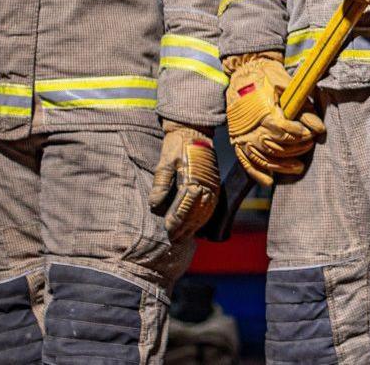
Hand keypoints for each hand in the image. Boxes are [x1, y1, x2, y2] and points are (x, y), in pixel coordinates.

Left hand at [149, 122, 218, 240]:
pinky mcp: (214, 184)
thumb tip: (155, 205)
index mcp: (193, 177)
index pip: (184, 205)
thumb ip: (161, 184)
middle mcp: (206, 183)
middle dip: (185, 227)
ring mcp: (213, 184)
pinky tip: (197, 224)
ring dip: (195, 225)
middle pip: (196, 212)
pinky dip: (204, 217)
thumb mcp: (165, 162)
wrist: (194, 130)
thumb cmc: (177, 145)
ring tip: (184, 236)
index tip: (168, 230)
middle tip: (174, 239)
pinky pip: (211, 205)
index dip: (176, 219)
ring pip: (205, 211)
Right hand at [223, 53, 324, 186]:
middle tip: (309, 146)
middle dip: (296, 150)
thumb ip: (304, 108)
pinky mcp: (237, 140)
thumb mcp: (288, 86)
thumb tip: (320, 128)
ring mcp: (241, 136)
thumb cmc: (269, 76)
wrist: (245, 71)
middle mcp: (250, 127)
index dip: (301, 136)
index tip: (312, 135)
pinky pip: (246, 162)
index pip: (285, 132)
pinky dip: (257, 174)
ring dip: (282, 166)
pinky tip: (270, 181)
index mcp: (263, 112)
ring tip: (298, 167)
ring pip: (263, 158)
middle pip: (276, 147)